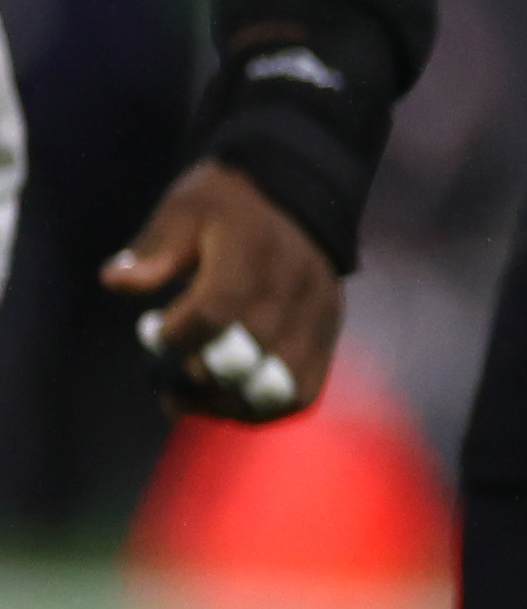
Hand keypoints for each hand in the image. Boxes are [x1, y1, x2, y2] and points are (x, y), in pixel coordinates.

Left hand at [102, 162, 340, 422]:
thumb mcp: (183, 210)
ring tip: (190, 398)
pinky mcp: (327, 338)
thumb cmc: (227, 208)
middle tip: (164, 373)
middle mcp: (293, 289)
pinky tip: (225, 401)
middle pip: (242, 359)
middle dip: (192, 375)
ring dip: (226, 403)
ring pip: (274, 389)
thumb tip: (116, 281)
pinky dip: (260, 410)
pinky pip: (300, 394)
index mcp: (253, 251)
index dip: (176, 335)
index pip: (216, 311)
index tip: (151, 331)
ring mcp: (316, 318)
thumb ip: (154, 249)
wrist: (299, 198)